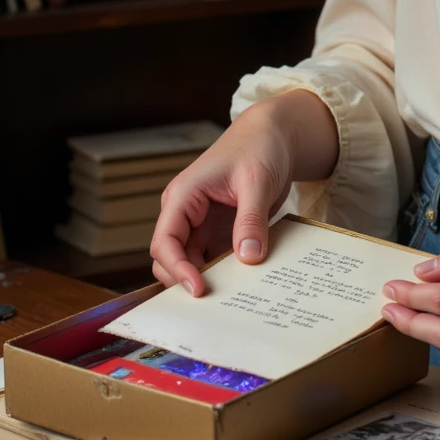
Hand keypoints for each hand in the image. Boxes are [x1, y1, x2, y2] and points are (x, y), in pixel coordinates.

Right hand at [149, 89, 338, 296]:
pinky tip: (244, 286)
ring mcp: (202, 225)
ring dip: (209, 280)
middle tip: (216, 302)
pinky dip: (226, 274)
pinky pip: (216, 260)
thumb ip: (250, 220)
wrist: (275, 136)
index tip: (199, 289)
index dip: (176, 269)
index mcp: (183, 197)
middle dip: (188, 281)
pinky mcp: (220, 232)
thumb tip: (248, 258)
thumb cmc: (259, 147)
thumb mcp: (256, 181)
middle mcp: (186, 214)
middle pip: (172, 259)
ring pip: (193, 264)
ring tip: (233, 299)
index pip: (165, 242)